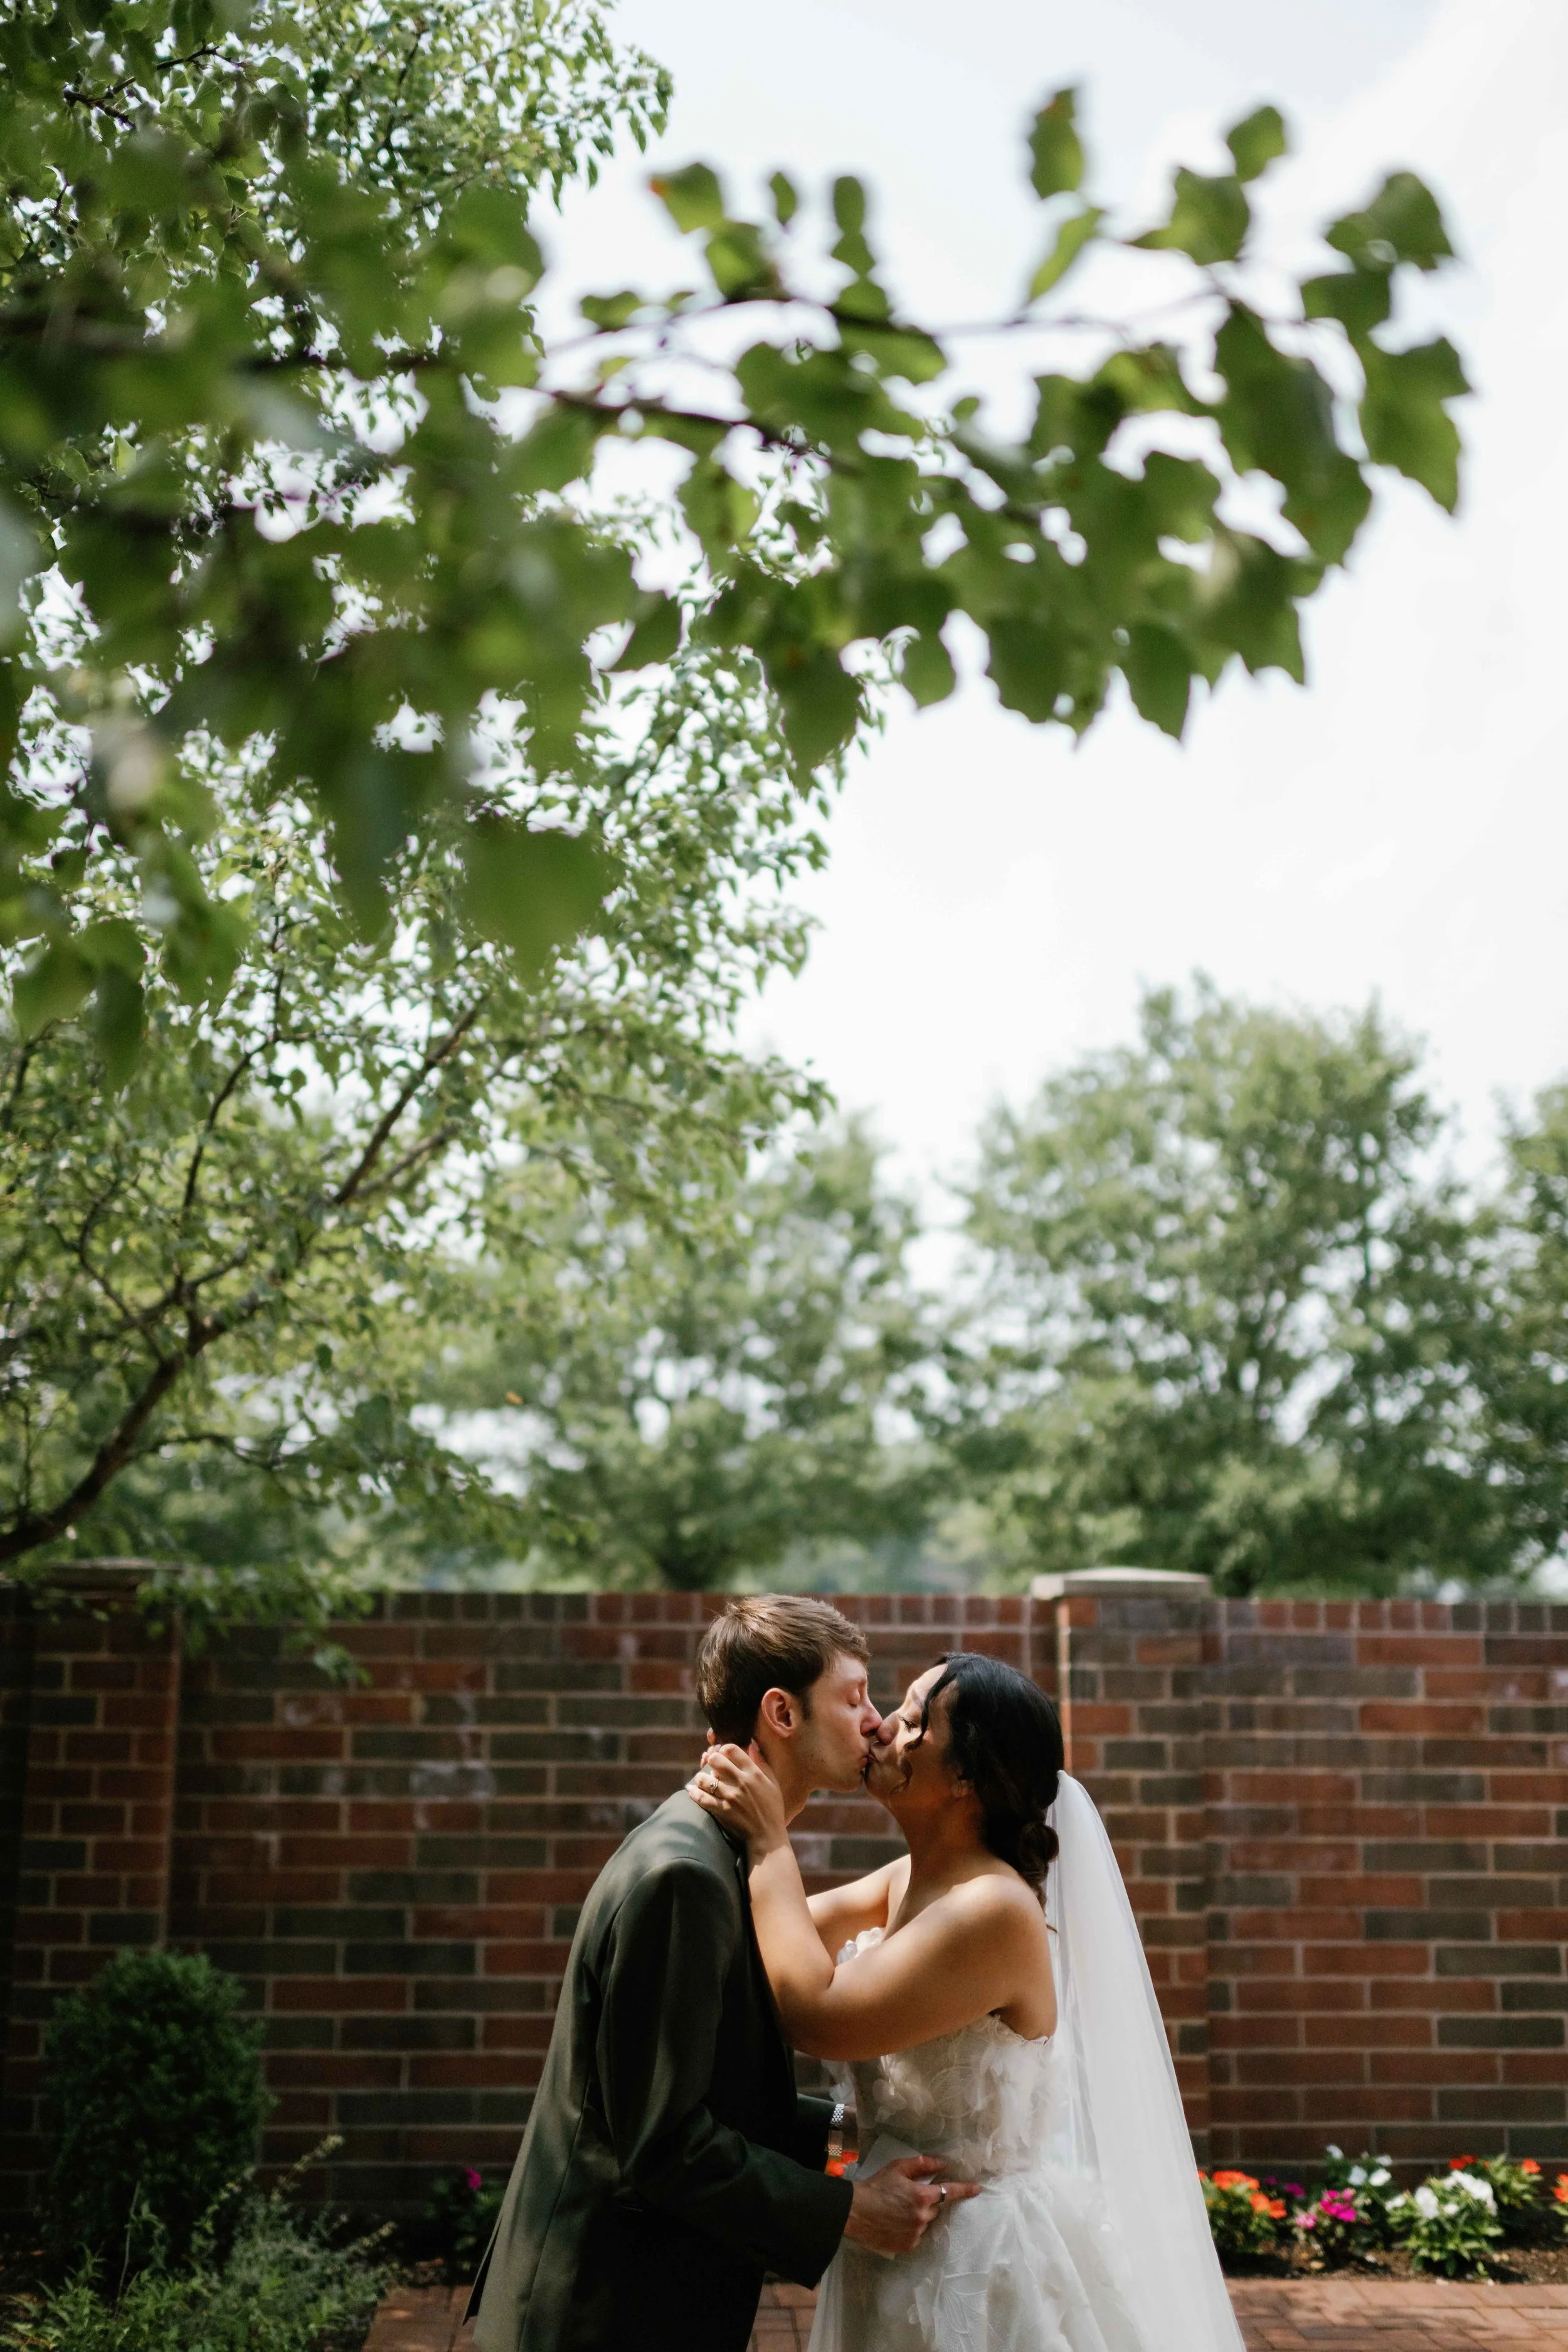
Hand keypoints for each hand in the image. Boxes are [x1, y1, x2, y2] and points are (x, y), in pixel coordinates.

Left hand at [686, 1740, 788, 1861]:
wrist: (767, 1836)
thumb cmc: (772, 1809)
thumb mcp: (772, 1783)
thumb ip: (761, 1763)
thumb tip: (751, 1744)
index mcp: (754, 1773)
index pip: (732, 1749)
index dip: (724, 1749)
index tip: (722, 1753)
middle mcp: (741, 1782)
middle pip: (716, 1760)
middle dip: (711, 1760)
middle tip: (710, 1764)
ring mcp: (730, 1797)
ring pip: (705, 1778)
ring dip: (701, 1777)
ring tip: (702, 1780)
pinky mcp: (721, 1811)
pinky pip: (701, 1798)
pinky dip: (694, 1793)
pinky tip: (692, 1790)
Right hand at [843, 2156, 979, 2255]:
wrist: (855, 2212)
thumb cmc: (876, 2186)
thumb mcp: (897, 2168)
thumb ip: (922, 2164)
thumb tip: (943, 2164)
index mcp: (922, 2196)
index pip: (949, 2191)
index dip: (964, 2189)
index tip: (977, 2189)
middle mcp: (922, 2217)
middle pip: (935, 2208)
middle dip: (927, 2201)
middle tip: (908, 2196)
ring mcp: (916, 2234)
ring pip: (926, 2222)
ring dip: (919, 2216)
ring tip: (899, 2211)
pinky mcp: (908, 2246)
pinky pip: (917, 2235)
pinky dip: (911, 2229)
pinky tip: (896, 2223)